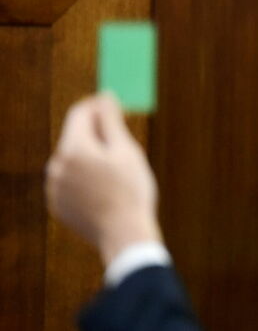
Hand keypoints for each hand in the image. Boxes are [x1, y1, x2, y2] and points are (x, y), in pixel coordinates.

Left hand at [45, 94, 161, 264]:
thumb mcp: (126, 149)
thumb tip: (105, 97)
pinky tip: (106, 188)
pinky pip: (70, 181)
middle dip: (96, 133)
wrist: (124, 233)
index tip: (114, 104)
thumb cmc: (130, 189)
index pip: (80, 112)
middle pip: (75, 136)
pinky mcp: (57, 204)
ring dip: (91, 156)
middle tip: (124, 141)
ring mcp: (54, 187)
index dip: (97, 105)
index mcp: (73, 148)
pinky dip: (84, 177)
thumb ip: (111, 120)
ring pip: (73, 160)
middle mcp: (56, 165)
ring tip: (117, 171)